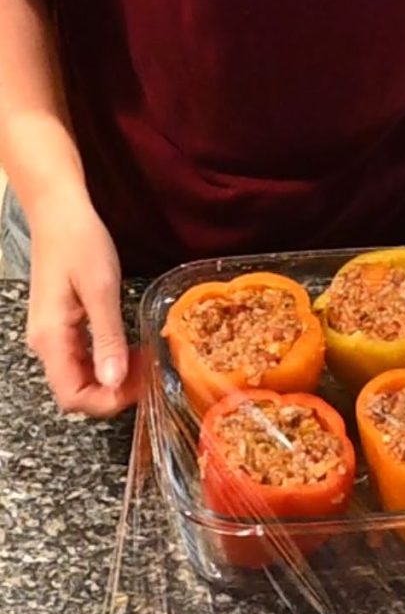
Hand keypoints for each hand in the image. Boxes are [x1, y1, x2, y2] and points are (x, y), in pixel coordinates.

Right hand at [26, 188, 141, 416]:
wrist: (59, 212)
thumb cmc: (80, 243)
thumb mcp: (101, 289)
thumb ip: (107, 337)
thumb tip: (114, 381)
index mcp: (52, 338)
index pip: (74, 396)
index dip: (109, 401)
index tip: (143, 385)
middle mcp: (46, 343)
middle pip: (76, 391)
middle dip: (115, 390)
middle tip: (150, 371)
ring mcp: (51, 334)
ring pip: (80, 375)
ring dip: (113, 376)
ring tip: (145, 359)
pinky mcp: (60, 324)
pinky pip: (81, 357)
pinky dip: (107, 359)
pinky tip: (129, 347)